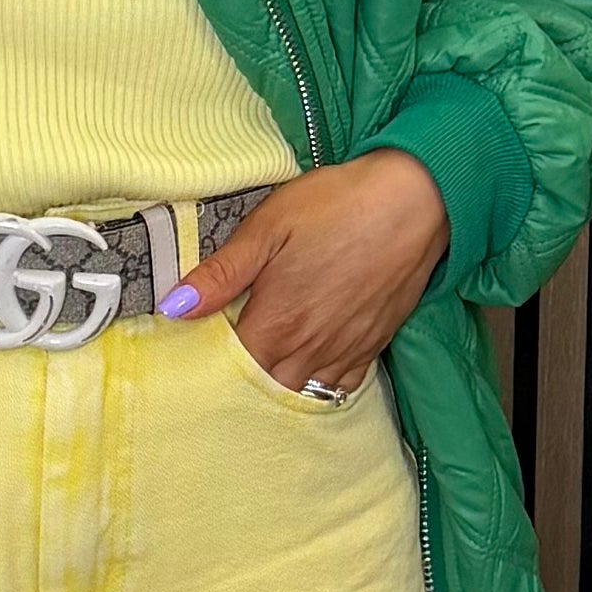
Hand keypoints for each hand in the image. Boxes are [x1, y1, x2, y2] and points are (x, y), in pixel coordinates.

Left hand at [161, 151, 446, 391]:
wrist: (415, 200)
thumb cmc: (337, 205)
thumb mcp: (268, 226)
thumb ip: (221, 274)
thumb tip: (175, 307)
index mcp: (278, 322)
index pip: (231, 367)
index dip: (210, 364)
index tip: (196, 353)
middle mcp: (310, 347)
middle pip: (265, 388)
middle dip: (243, 382)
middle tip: (224, 366)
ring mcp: (345, 350)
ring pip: (302, 392)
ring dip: (279, 386)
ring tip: (262, 372)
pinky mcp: (373, 344)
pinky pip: (341, 385)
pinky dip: (319, 384)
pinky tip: (307, 370)